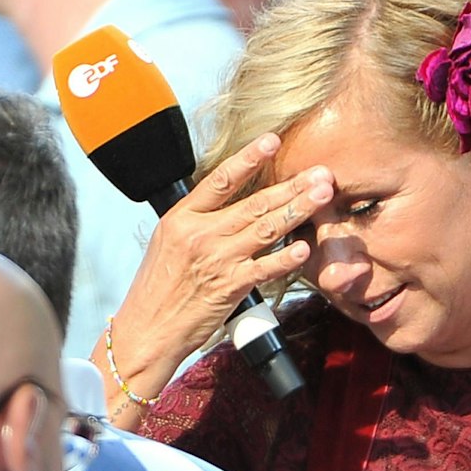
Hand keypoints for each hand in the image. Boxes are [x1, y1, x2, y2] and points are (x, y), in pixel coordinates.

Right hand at [98, 133, 332, 418]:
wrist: (148, 330)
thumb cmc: (157, 290)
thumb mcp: (168, 243)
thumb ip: (197, 221)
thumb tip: (227, 203)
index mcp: (182, 217)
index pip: (220, 180)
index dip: (249, 158)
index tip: (273, 140)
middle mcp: (201, 234)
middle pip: (254, 203)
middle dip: (291, 186)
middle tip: (321, 173)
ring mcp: (218, 260)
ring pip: (265, 229)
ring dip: (298, 211)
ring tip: (323, 196)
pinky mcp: (230, 287)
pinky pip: (265, 268)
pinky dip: (286, 258)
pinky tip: (304, 246)